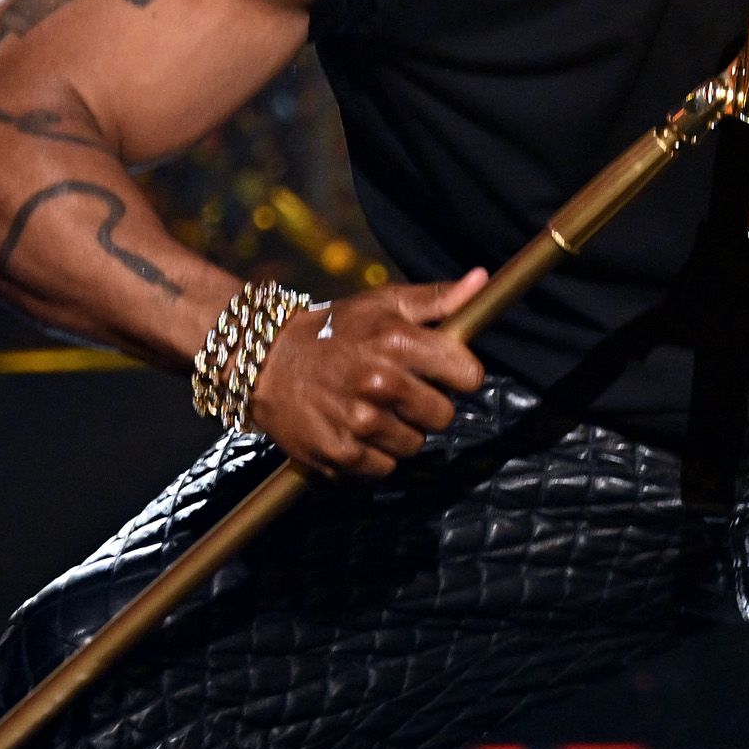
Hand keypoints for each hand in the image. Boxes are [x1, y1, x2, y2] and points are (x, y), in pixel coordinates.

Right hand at [247, 270, 487, 477]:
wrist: (266, 362)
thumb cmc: (335, 329)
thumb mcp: (384, 303)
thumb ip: (438, 298)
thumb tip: (482, 280)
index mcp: (397, 341)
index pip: (468, 375)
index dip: (459, 374)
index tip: (442, 372)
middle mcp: (381, 383)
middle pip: (444, 416)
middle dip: (427, 405)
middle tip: (398, 392)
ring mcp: (360, 422)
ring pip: (415, 445)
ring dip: (400, 432)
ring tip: (372, 409)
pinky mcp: (341, 454)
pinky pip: (385, 468)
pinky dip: (374, 454)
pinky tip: (355, 430)